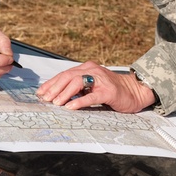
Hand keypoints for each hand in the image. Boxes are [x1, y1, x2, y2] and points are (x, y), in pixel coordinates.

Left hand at [37, 61, 156, 112]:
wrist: (135, 91)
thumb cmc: (113, 90)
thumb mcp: (93, 86)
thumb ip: (79, 87)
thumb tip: (57, 95)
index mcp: (87, 68)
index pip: (64, 74)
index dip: (51, 83)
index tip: (40, 93)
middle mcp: (93, 70)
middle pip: (68, 76)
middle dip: (54, 88)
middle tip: (45, 99)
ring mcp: (101, 80)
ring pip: (77, 83)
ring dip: (64, 94)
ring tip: (55, 103)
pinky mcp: (109, 91)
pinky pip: (91, 96)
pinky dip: (79, 101)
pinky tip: (71, 107)